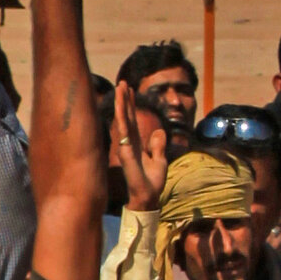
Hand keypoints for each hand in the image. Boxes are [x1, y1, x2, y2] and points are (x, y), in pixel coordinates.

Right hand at [113, 81, 167, 212]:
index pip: (134, 121)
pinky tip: (120, 105)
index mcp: (137, 145)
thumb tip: (159, 131)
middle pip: (127, 117)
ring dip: (122, 103)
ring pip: (123, 120)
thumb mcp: (160, 160)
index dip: (133, 106)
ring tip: (121, 87)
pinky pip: (123, 131)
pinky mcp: (126, 151)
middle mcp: (129, 143)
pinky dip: (122, 117)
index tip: (131, 91)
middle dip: (125, 100)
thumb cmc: (152, 182)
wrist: (148, 197)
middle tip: (123, 82)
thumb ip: (158, 146)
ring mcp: (126, 146)